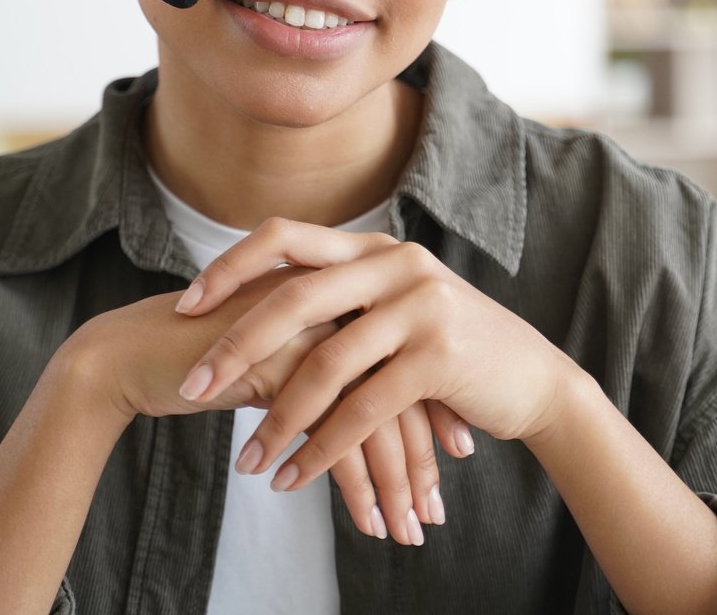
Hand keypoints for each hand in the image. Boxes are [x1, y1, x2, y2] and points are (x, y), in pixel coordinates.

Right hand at [68, 265, 474, 543]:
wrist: (133, 353)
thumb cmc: (205, 357)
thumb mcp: (280, 356)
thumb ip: (326, 366)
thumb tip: (376, 408)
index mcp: (343, 292)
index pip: (409, 360)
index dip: (434, 416)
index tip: (454, 462)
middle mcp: (337, 305)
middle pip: (402, 392)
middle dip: (421, 463)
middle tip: (434, 517)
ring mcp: (313, 332)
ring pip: (377, 419)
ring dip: (395, 486)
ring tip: (404, 534)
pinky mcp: (285, 365)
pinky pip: (336, 436)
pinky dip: (355, 488)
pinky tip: (366, 524)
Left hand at [173, 218, 579, 495]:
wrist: (532, 380)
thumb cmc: (450, 349)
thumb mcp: (394, 306)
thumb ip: (340, 299)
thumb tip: (258, 313)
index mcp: (373, 246)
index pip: (284, 238)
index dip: (229, 268)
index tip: (184, 306)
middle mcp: (394, 263)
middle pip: (293, 298)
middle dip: (235, 346)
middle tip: (192, 385)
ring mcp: (420, 306)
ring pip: (325, 363)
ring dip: (277, 418)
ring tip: (245, 461)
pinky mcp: (439, 357)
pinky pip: (362, 409)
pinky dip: (322, 449)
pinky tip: (294, 477)